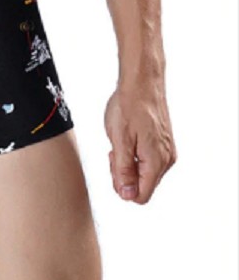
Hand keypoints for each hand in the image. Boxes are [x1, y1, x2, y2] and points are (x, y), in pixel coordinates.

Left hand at [103, 81, 176, 203]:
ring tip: (120, 143)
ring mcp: (166, 152)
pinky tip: (127, 140)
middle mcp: (166, 160)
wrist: (142, 83)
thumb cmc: (129, 106)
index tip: (113, 167)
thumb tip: (127, 195)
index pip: (141, 196)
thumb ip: (123, 170)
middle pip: (142, 186)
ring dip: (128, 164)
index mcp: (156, 162)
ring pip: (145, 173)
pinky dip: (135, 155)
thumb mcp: (119, 140)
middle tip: (113, 153)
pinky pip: (148, 161)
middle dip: (123, 175)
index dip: (122, 188)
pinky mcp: (163, 144)